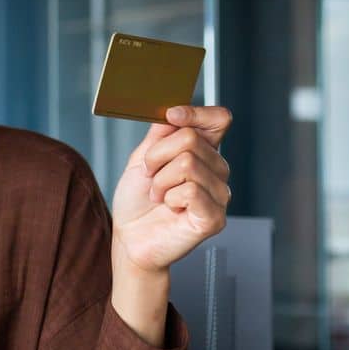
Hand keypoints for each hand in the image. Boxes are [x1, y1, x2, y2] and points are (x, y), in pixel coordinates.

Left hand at [110, 105, 232, 275]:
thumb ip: (159, 134)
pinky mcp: (214, 217)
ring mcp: (219, 194)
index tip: (172, 116)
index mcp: (203, 153)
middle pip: (190, 139)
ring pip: (187, 164)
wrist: (129, 238)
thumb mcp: (142, 159)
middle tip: (150, 177)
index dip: (197, 113)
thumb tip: (173, 111)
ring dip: (160, 181)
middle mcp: (216, 171)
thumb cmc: (137, 203)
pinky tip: (170, 208)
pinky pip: (191, 190)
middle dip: (157, 156)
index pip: (219, 119)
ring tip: (159, 196)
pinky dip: (169, 198)